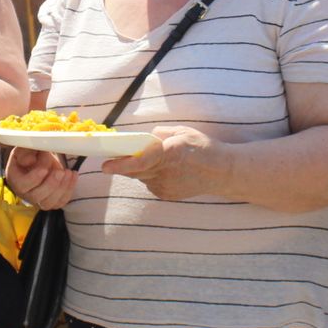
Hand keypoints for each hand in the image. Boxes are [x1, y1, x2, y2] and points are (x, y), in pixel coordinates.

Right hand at [3, 147, 74, 209]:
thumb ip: (26, 151)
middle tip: (60, 172)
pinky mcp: (52, 202)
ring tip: (68, 172)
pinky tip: (73, 175)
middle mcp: (25, 193)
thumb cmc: (32, 154)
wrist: (40, 160)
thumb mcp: (26, 148)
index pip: (22, 185)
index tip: (44, 169)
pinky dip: (69, 190)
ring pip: (49, 203)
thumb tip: (30, 161)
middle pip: (36, 197)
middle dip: (50, 184)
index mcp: (15, 179)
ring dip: (61, 188)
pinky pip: (61, 202)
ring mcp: (39, 200)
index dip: (34, 179)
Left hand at [99, 126, 219, 200]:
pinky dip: (150, 176)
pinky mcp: (167, 196)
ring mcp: (166, 187)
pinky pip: (149, 183)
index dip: (122, 164)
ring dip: (139, 168)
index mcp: (170, 153)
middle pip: (135, 170)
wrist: (221, 172)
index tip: (105, 166)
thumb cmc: (203, 147)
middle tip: (112, 158)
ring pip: (141, 177)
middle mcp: (166, 173)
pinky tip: (164, 170)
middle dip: (122, 164)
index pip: (141, 160)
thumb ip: (160, 133)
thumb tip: (144, 140)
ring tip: (155, 160)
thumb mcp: (182, 131)